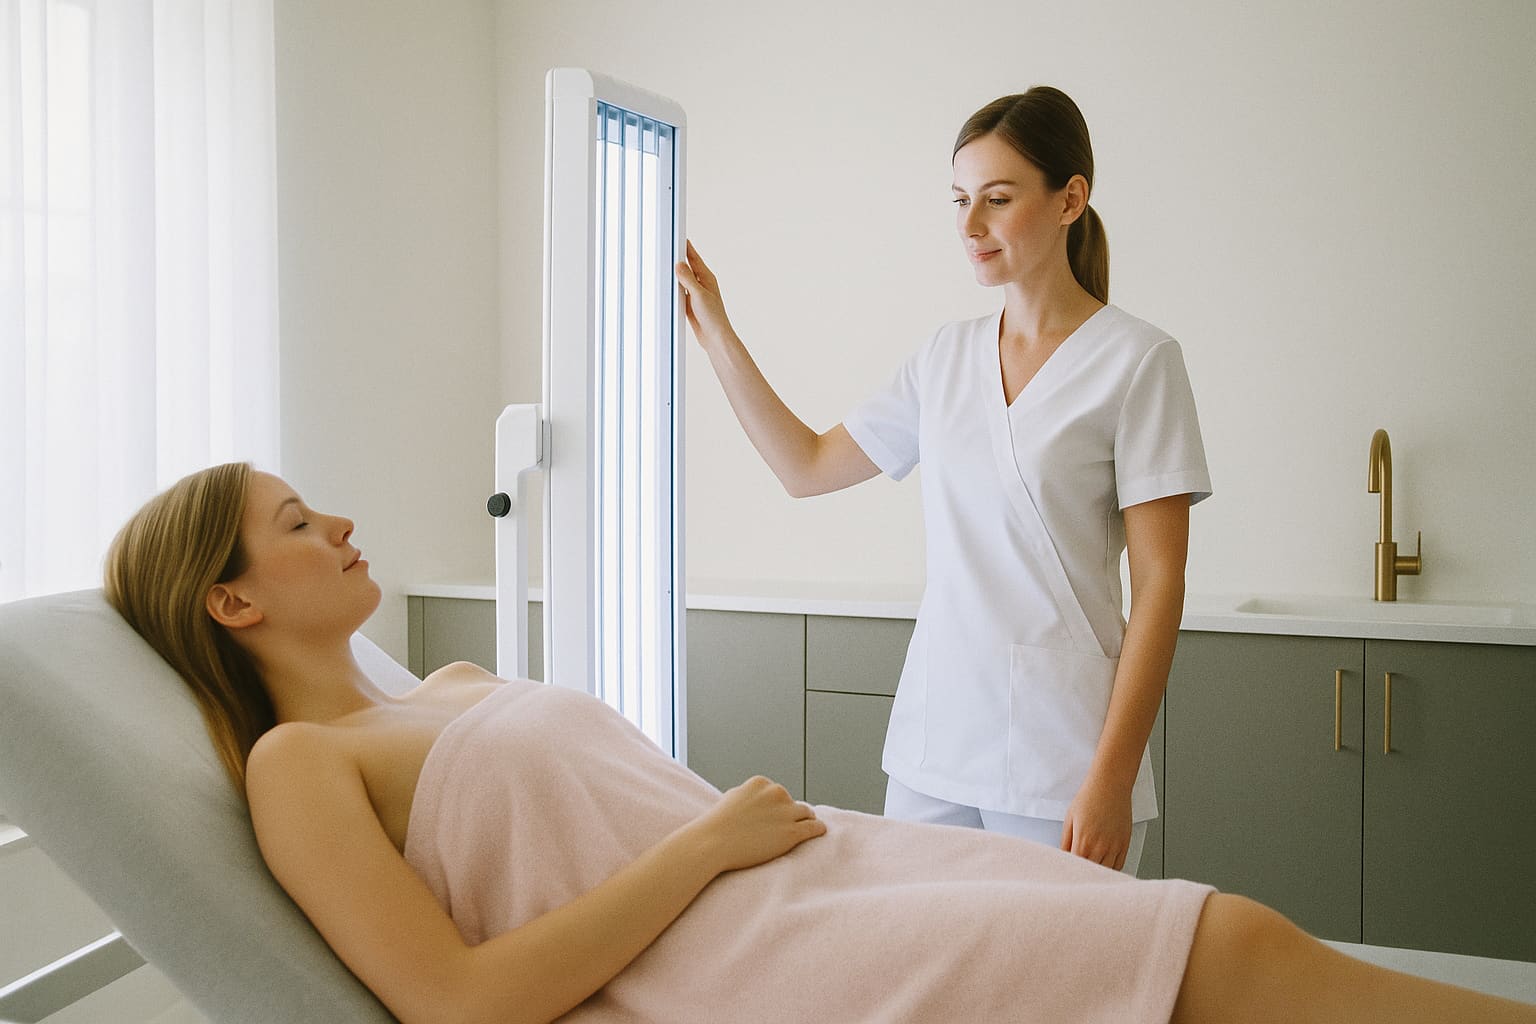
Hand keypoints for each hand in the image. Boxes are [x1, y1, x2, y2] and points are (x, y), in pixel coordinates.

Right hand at [674, 240, 735, 349]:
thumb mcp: (699, 295)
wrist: (714, 337)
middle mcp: (701, 284)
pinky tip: (666, 285)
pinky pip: (679, 291)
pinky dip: (673, 287)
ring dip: (674, 272)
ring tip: (664, 261)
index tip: (678, 236)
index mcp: (707, 278)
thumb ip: (688, 279)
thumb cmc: (713, 317)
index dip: (686, 246)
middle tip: (668, 245)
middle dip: (678, 256)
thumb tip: (679, 264)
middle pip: (687, 266)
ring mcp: (695, 294)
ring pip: (682, 278)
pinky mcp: (690, 304)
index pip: (694, 258)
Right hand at [691, 776, 825, 873]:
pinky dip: (818, 829)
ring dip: (805, 820)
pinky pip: (814, 827)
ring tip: (804, 829)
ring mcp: (786, 812)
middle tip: (780, 829)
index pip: (777, 793)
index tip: (772, 818)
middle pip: (792, 803)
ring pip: (806, 813)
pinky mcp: (793, 831)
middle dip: (788, 814)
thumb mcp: (732, 798)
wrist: (713, 843)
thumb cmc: (717, 824)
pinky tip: (820, 831)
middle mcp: (776, 792)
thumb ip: (749, 795)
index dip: (776, 807)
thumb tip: (759, 798)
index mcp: (761, 782)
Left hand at [1060, 776, 1132, 870]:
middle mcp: (1100, 848)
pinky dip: (1111, 869)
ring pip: (1105, 871)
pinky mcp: (1124, 844)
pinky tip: (1103, 865)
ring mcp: (1114, 847)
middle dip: (1082, 873)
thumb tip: (1063, 856)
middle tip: (1077, 872)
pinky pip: (1119, 865)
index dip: (1069, 871)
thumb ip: (1065, 841)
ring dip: (1097, 872)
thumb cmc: (1089, 799)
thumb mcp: (1070, 819)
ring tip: (1090, 869)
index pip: (1075, 867)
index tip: (1066, 872)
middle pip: (1090, 872)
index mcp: (1083, 842)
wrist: (1110, 786)